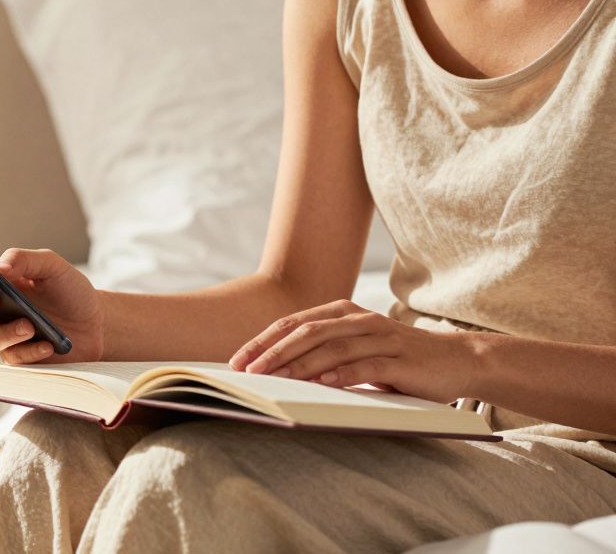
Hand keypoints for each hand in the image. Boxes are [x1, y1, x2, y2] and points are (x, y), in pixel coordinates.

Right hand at [0, 248, 103, 364]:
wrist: (98, 321)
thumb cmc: (68, 291)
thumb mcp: (51, 265)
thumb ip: (24, 259)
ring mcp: (5, 339)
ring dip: (7, 332)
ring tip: (29, 324)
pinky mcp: (22, 360)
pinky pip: (16, 358)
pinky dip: (32, 349)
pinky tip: (47, 343)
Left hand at [228, 300, 479, 402]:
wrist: (458, 361)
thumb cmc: (398, 360)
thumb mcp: (356, 351)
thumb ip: (323, 353)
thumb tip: (274, 370)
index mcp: (343, 313)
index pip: (294, 324)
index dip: (264, 341)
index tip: (237, 361)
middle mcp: (360, 320)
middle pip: (307, 332)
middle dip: (273, 352)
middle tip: (247, 371)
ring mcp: (382, 337)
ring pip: (333, 347)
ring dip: (301, 363)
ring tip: (275, 378)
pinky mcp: (402, 359)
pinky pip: (367, 365)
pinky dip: (343, 373)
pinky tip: (323, 382)